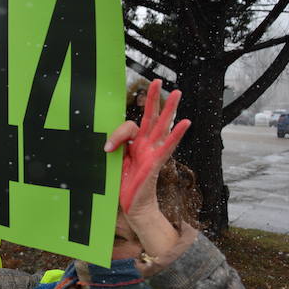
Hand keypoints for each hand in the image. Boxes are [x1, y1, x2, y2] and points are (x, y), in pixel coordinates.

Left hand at [105, 79, 190, 215]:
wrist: (131, 207)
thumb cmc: (122, 187)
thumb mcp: (111, 164)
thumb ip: (111, 151)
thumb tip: (103, 145)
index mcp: (134, 145)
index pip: (128, 126)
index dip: (117, 133)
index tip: (107, 148)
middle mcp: (145, 146)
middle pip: (151, 117)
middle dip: (154, 99)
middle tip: (157, 81)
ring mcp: (152, 153)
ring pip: (162, 126)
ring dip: (169, 109)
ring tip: (177, 92)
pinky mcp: (156, 163)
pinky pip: (168, 146)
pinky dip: (176, 134)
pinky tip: (185, 122)